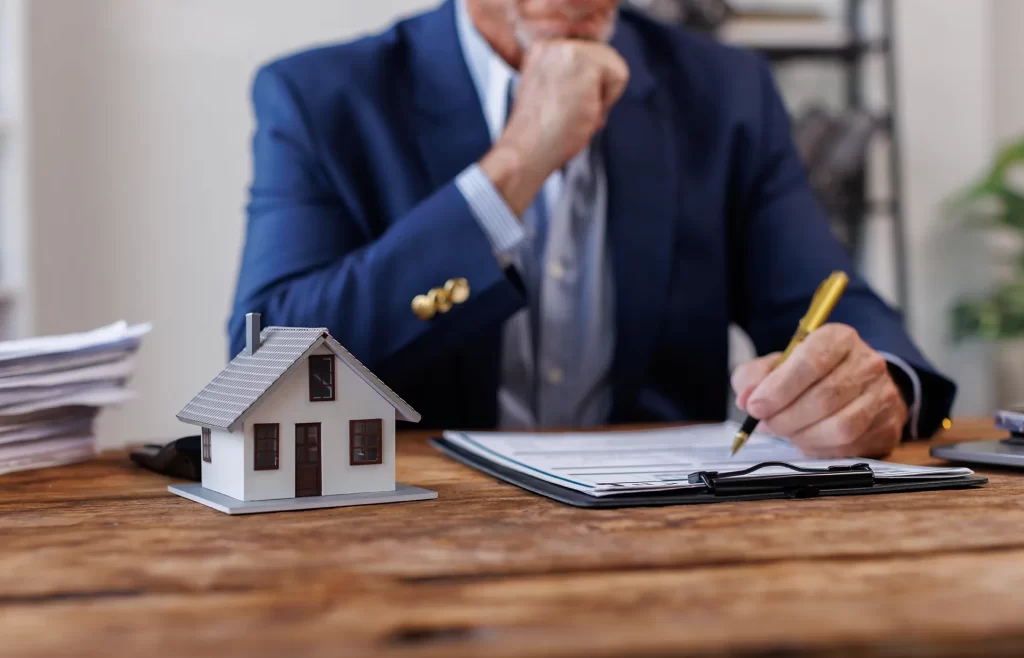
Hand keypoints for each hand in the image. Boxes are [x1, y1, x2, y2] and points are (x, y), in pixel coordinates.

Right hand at [480, 40, 629, 215]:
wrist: (525, 150)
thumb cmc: (539, 133)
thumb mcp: (552, 93)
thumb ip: (572, 78)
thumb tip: (603, 80)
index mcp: (542, 49)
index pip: (589, 57)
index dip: (588, 87)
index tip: (565, 106)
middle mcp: (553, 43)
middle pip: (605, 59)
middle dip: (597, 91)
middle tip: (572, 112)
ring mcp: (567, 49)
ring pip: (614, 67)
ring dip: (602, 97)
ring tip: (575, 112)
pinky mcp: (583, 61)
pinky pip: (620, 76)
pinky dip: (607, 101)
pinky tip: (582, 111)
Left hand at [731, 324, 907, 457]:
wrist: (853, 386)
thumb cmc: (809, 375)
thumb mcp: (775, 365)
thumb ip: (754, 376)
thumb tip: (746, 399)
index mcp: (839, 339)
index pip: (812, 361)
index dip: (780, 388)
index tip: (756, 406)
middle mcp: (867, 364)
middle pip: (825, 397)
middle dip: (786, 417)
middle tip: (766, 423)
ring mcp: (883, 396)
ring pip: (841, 426)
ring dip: (802, 436)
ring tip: (785, 431)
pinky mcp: (887, 427)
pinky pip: (850, 447)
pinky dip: (819, 449)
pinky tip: (806, 439)